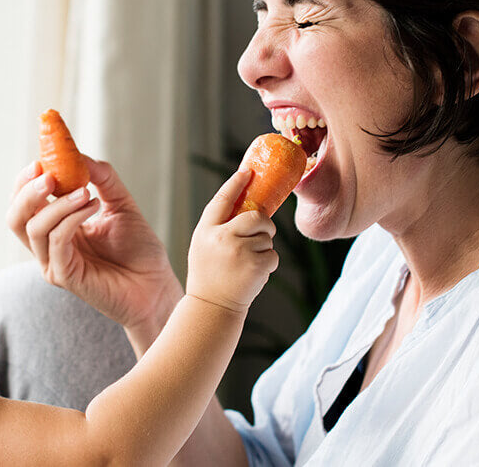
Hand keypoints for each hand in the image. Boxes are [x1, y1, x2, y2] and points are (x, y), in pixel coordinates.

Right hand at [6, 158, 182, 330]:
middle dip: (26, 192)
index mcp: (56, 228)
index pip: (25, 204)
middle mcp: (49, 247)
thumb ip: (101, 177)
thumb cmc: (139, 249)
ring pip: (34, 228)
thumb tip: (79, 154)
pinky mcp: (64, 277)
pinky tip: (92, 206)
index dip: (25, 182)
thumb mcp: (120, 203)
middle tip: (48, 174)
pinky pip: (57, 241)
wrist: (156, 284)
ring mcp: (53, 263)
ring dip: (57, 204)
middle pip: (16, 217)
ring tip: (86, 192)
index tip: (40, 161)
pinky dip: (71, 219)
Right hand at [186, 170, 277, 312]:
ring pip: (267, 237)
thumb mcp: (205, 246)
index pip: (223, 200)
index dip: (236, 184)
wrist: (212, 307)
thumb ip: (220, 226)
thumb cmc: (210, 274)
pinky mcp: (254, 266)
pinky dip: (268, 264)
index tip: (248, 172)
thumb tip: (248, 206)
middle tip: (261, 235)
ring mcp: (238, 252)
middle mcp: (221, 237)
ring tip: (248, 263)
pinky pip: (273, 255)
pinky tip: (254, 274)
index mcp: (206, 230)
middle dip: (264, 224)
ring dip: (264, 249)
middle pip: (256, 216)